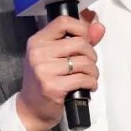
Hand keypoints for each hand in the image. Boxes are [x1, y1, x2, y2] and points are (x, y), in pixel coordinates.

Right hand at [16, 10, 104, 130]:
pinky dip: (91, 83)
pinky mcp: (53, 87)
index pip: (63, 22)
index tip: (86, 39)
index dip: (81, 28)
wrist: (31, 108)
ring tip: (89, 76)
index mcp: (37, 41)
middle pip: (79, 43)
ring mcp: (44, 70)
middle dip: (91, 55)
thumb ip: (78, 39)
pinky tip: (88, 86)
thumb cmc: (45, 80)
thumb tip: (99, 27)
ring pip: (84, 62)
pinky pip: (83, 79)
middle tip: (88, 65)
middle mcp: (38, 53)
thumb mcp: (55, 56)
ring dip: (93, 71)